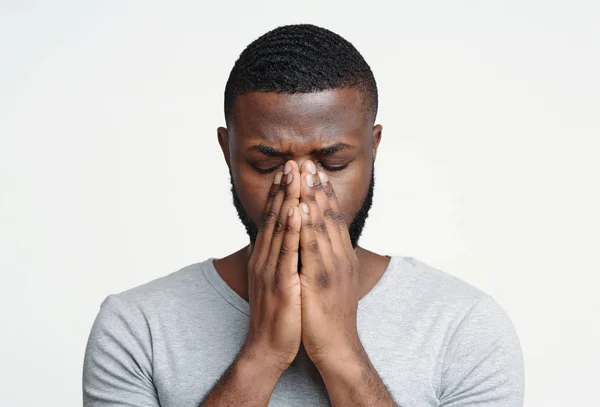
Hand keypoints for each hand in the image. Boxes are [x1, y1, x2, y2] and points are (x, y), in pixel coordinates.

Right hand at [242, 160, 302, 372]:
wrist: (268, 347)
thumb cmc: (277, 314)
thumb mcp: (276, 279)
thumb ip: (279, 258)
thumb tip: (284, 240)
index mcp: (266, 256)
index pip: (274, 217)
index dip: (281, 192)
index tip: (289, 169)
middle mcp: (265, 258)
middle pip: (275, 216)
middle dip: (284, 187)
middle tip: (292, 161)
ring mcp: (271, 269)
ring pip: (279, 228)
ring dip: (287, 199)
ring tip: (294, 175)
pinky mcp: (280, 283)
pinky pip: (287, 252)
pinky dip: (291, 229)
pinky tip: (295, 210)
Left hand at [297, 160, 363, 370]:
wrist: (336, 347)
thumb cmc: (329, 315)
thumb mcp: (331, 281)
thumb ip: (326, 260)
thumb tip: (317, 244)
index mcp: (341, 257)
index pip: (333, 218)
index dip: (324, 193)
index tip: (314, 171)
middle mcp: (339, 257)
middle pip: (328, 215)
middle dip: (317, 187)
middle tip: (308, 161)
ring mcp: (331, 267)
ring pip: (321, 225)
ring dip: (312, 197)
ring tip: (304, 173)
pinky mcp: (320, 280)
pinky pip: (312, 247)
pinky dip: (307, 224)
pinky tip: (302, 206)